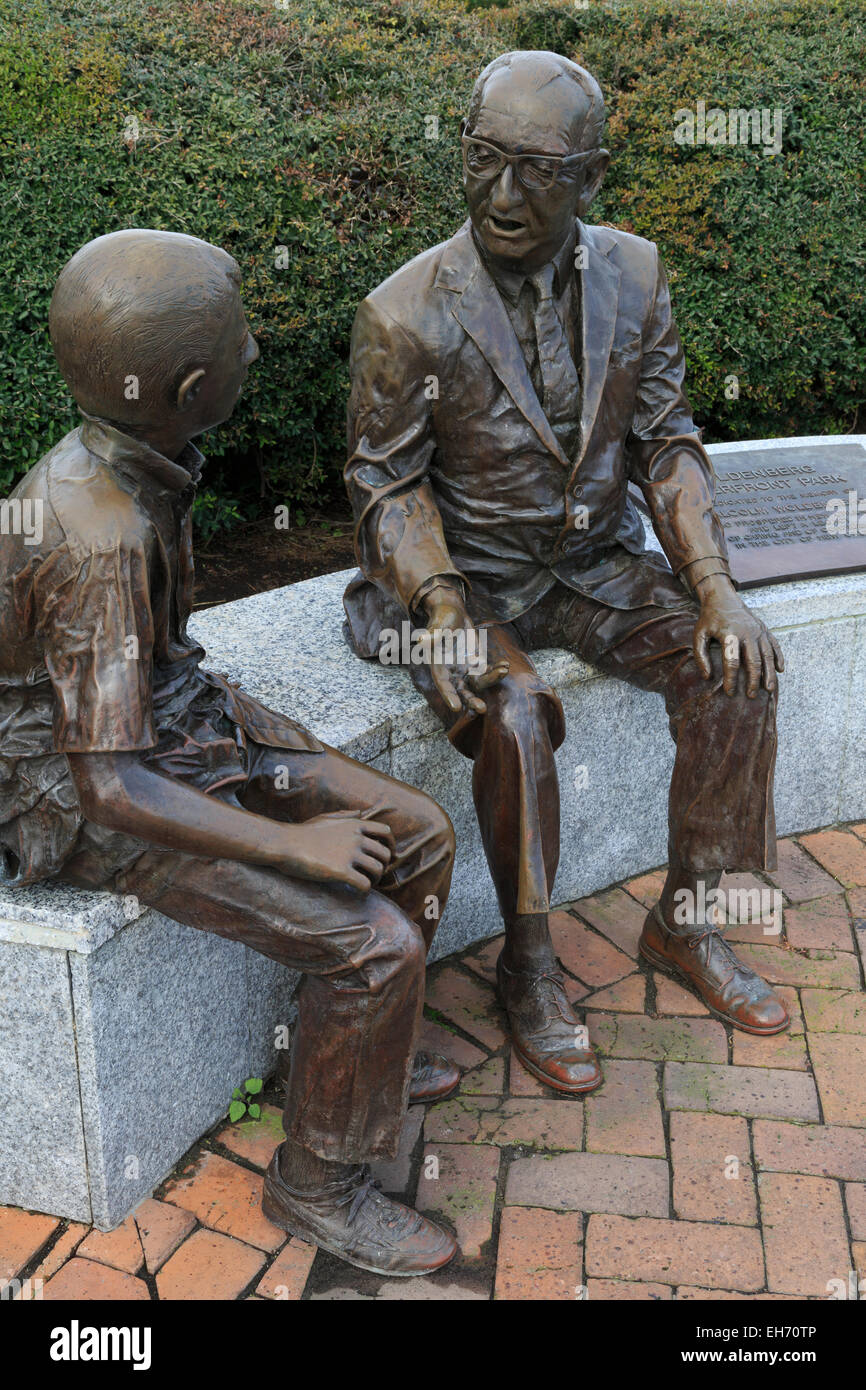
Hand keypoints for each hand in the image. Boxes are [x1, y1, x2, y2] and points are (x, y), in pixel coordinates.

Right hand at [277, 811, 393, 891]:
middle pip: (385, 854)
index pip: (385, 832)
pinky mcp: (341, 872)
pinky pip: (364, 884)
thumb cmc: (302, 832)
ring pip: (377, 870)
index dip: (390, 846)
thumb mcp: (326, 818)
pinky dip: (365, 891)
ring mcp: (349, 855)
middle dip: (383, 866)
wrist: (285, 844)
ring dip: (375, 880)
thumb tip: (360, 813)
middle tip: (375, 874)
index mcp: (354, 824)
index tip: (388, 856)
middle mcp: (356, 838)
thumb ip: (345, 815)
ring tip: (366, 884)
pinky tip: (358, 892)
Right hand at [423, 585, 508, 715]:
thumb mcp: (438, 625)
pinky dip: (496, 671)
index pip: (443, 684)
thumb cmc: (442, 617)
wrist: (454, 613)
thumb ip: (432, 635)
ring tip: (504, 671)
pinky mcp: (476, 665)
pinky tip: (505, 665)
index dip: (449, 696)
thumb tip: (421, 640)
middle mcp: (451, 672)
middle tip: (482, 708)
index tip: (456, 708)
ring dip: (491, 681)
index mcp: (439, 666)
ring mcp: (465, 670)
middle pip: (461, 691)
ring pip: (477, 684)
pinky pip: (487, 673)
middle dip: (471, 700)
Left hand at [693, 575, 783, 697]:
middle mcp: (747, 632)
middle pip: (753, 661)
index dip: (731, 679)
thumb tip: (707, 677)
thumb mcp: (699, 635)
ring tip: (769, 689)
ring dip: (769, 673)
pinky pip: (774, 645)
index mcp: (729, 634)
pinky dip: (779, 658)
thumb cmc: (709, 619)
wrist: (723, 597)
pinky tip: (781, 670)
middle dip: (753, 680)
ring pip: (767, 655)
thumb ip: (700, 656)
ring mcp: (758, 630)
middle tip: (751, 696)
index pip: (732, 662)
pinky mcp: (764, 629)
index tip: (729, 692)